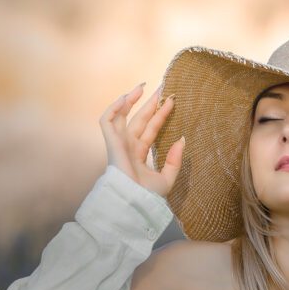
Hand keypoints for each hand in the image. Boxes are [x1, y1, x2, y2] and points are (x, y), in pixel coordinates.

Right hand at [98, 82, 184, 198]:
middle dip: (150, 103)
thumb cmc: (148, 197)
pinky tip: (127, 97)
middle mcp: (128, 147)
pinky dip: (113, 108)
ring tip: (143, 87)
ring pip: (122, 116)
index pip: (151, 128)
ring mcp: (119, 144)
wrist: (135, 203)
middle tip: (163, 87)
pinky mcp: (111, 143)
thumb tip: (181, 139)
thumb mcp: (167, 178)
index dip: (160, 114)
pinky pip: (107, 120)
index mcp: (139, 154)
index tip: (172, 100)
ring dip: (130, 100)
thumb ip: (174, 160)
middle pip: (139, 119)